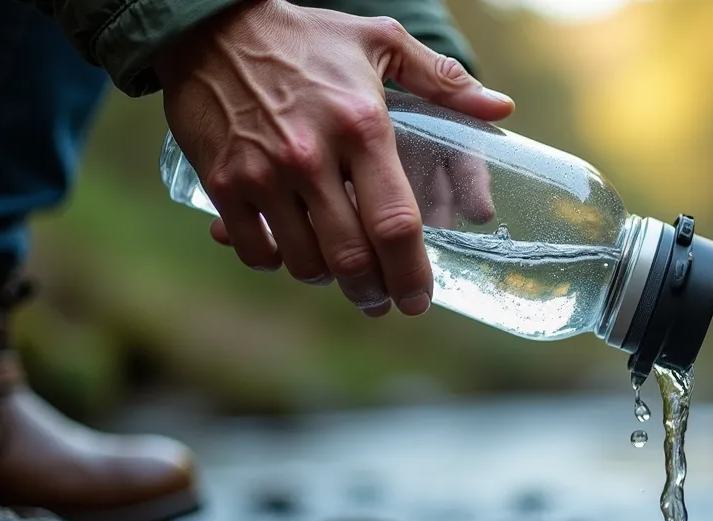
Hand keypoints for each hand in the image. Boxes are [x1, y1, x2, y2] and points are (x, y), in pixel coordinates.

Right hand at [153, 0, 514, 316]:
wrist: (211, 23)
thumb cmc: (307, 37)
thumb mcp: (382, 42)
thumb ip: (444, 81)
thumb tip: (501, 109)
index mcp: (363, 127)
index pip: (396, 223)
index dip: (412, 273)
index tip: (418, 298)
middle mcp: (313, 156)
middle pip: (352, 257)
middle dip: (373, 292)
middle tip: (380, 301)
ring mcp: (264, 173)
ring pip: (305, 261)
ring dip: (327, 278)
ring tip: (339, 273)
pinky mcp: (223, 182)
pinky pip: (258, 251)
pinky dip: (278, 262)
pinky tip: (293, 251)